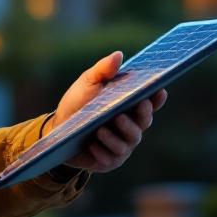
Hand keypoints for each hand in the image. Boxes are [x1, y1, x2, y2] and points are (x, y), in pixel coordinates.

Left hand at [46, 51, 167, 172]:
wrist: (57, 130)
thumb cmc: (77, 104)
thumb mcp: (87, 84)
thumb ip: (103, 70)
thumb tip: (119, 55)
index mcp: (128, 106)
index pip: (150, 102)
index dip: (158, 98)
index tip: (159, 90)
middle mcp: (130, 126)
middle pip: (144, 122)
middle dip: (142, 116)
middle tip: (135, 107)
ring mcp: (121, 145)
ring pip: (129, 142)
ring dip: (116, 136)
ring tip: (101, 129)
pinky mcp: (109, 161)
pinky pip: (111, 158)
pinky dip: (102, 151)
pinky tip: (93, 146)